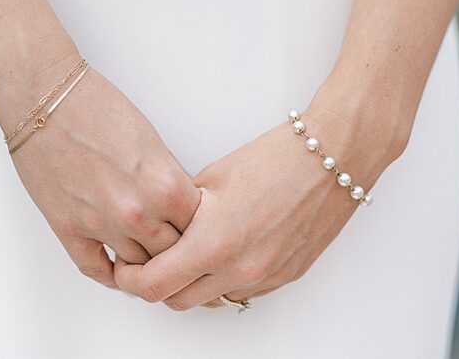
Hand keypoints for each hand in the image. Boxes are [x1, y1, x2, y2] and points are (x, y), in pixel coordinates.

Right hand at [0, 48, 202, 289]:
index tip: (196, 228)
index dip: (200, 228)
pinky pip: (97, 270)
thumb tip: (181, 206)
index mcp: (166, 185)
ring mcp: (102, 225)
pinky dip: (111, 274)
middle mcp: (138, 212)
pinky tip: (118, 269)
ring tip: (150, 257)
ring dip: (145, 263)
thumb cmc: (95, 106)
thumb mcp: (152, 140)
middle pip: (174, 255)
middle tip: (177, 246)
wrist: (43, 97)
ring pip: (138, 268)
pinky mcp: (68, 229)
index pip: (200, 228)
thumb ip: (169, 179)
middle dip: (177, 250)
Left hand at [112, 99, 398, 309]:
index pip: (154, 285)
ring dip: (193, 285)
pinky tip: (224, 251)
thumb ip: (183, 211)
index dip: (131, 278)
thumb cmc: (277, 158)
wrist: (333, 157)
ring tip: (188, 254)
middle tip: (149, 262)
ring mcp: (265, 277)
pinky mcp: (285, 276)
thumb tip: (163, 227)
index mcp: (214, 243)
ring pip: (212, 300)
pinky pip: (242, 291)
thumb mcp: (212, 178)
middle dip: (157, 285)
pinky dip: (224, 279)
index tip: (126, 266)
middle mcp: (239, 270)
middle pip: (178, 301)